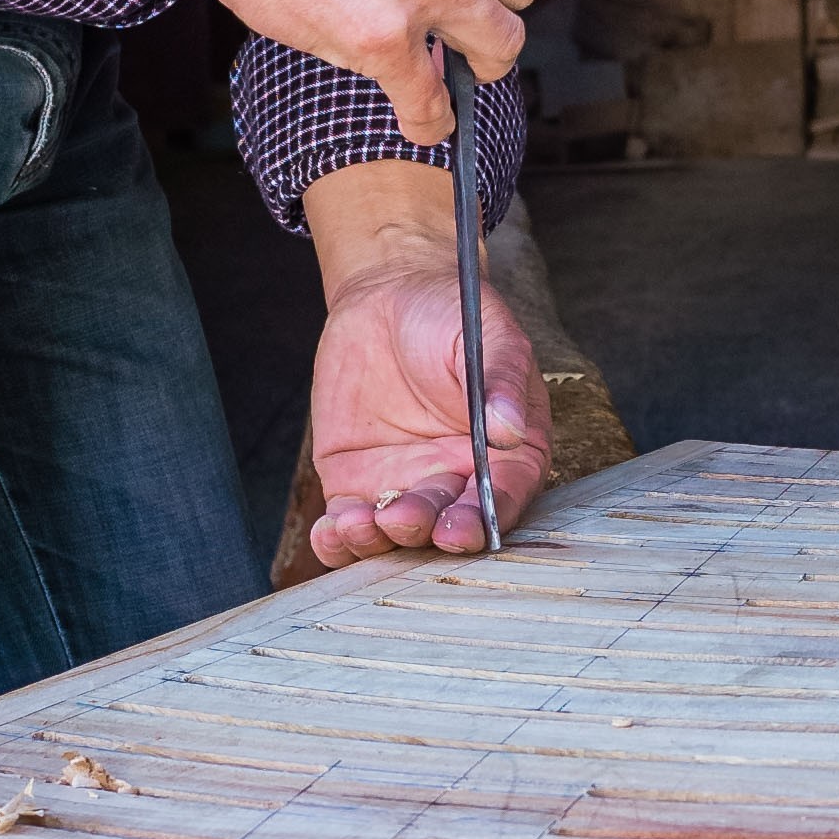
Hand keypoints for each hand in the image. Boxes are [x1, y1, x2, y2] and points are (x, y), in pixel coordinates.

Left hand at [301, 171, 554, 561]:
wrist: (388, 297)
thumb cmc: (452, 313)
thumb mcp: (488, 335)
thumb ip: (500, 380)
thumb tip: (509, 430)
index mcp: (506, 453)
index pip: (503, 496)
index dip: (486, 517)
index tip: (465, 526)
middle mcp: (459, 480)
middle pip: (450, 524)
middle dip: (430, 532)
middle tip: (406, 519)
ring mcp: (407, 487)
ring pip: (398, 535)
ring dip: (380, 540)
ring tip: (360, 523)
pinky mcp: (357, 485)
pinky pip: (350, 524)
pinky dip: (339, 540)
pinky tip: (329, 532)